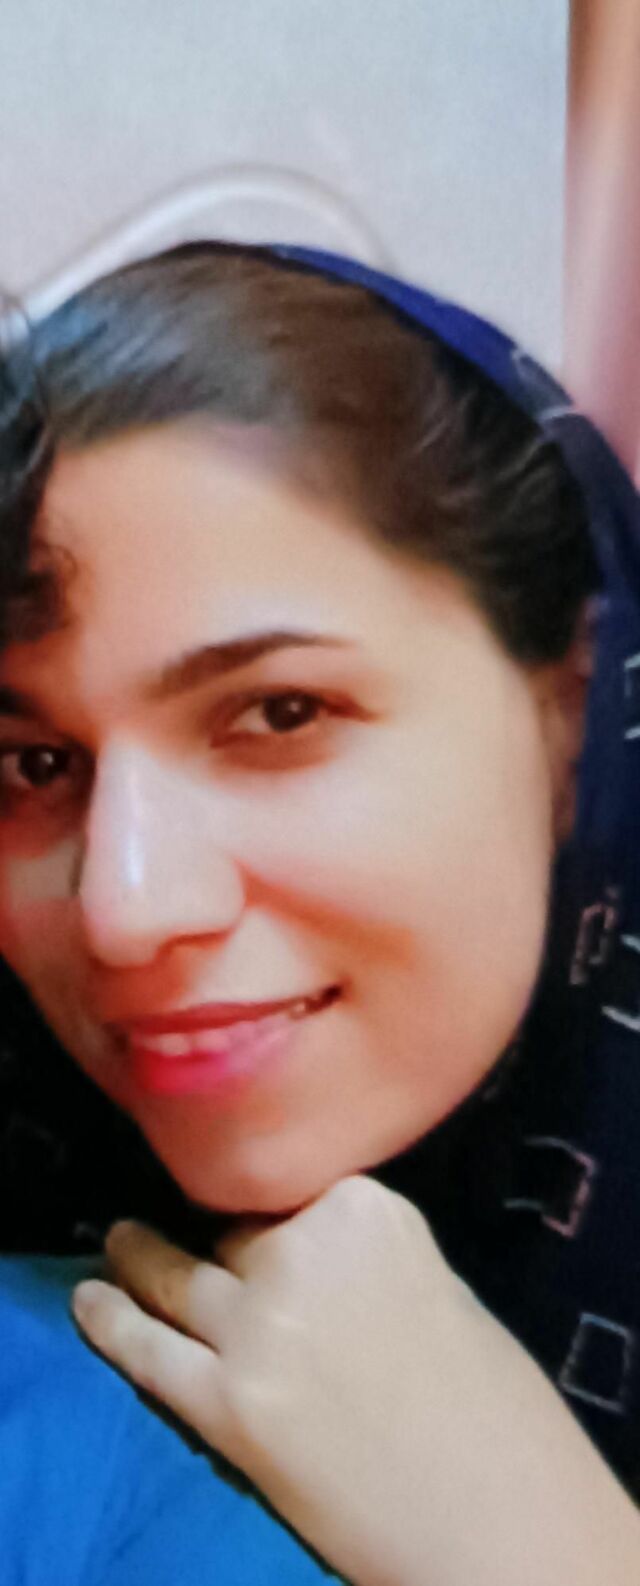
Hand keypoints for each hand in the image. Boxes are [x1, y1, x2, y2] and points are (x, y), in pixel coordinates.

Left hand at [73, 1176, 639, 1585]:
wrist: (500, 1515)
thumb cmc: (494, 1409)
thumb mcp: (435, 1287)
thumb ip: (363, 1259)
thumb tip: (310, 1261)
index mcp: (368, 1211)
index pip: (294, 1191)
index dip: (275, 1211)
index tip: (257, 1211)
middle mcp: (304, 1252)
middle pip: (236, 1233)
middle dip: (222, 1244)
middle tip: (180, 1229)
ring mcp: (259, 1326)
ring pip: (176, 1274)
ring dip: (139, 1257)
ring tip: (118, 1243)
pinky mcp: (228, 1404)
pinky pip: (149, 1350)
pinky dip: (111, 1322)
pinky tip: (88, 1300)